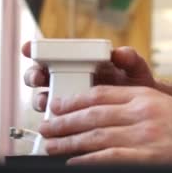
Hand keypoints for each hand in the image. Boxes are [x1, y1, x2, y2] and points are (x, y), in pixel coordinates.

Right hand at [22, 41, 155, 111]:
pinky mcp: (70, 119)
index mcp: (78, 61)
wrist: (143, 110)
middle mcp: (67, 78)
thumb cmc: (136, 83)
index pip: (51, 53)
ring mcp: (67, 99)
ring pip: (43, 99)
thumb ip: (128, 59)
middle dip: (33, 76)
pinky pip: (56, 120)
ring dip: (41, 100)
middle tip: (39, 78)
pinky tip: (57, 123)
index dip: (35, 49)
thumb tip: (121, 53)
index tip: (28, 49)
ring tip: (47, 102)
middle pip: (39, 76)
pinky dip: (53, 122)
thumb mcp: (134, 69)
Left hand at [39, 86, 171, 164]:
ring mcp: (142, 136)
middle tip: (46, 127)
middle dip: (64, 121)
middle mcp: (140, 113)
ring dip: (68, 142)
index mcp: (143, 96)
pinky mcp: (145, 158)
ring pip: (94, 137)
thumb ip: (133, 103)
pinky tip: (73, 162)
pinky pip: (108, 158)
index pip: (100, 94)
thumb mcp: (161, 103)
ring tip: (50, 146)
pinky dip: (87, 160)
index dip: (74, 100)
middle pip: (92, 115)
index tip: (57, 106)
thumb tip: (100, 112)